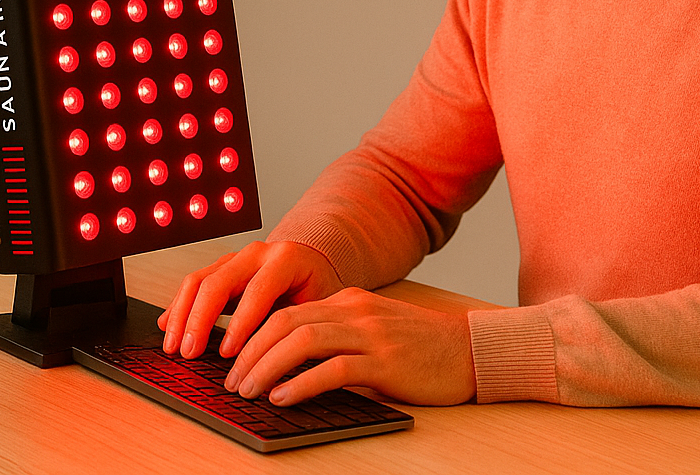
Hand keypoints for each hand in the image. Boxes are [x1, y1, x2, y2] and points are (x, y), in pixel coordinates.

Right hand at [158, 240, 343, 359]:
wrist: (314, 266)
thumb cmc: (316, 290)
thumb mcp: (316, 308)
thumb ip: (295, 326)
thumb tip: (275, 362)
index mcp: (286, 259)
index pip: (258, 289)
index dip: (241, 323)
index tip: (227, 353)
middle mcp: (257, 253)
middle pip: (220, 281)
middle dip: (200, 319)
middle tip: (190, 352)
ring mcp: (237, 258)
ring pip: (200, 279)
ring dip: (182, 314)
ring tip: (174, 345)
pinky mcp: (222, 268)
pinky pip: (194, 283)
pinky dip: (179, 306)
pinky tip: (169, 326)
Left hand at [223, 288, 476, 406]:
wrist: (469, 350)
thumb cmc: (419, 347)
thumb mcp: (372, 331)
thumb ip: (338, 336)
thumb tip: (289, 363)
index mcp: (348, 301)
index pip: (288, 311)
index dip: (254, 334)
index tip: (233, 359)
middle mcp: (355, 311)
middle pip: (287, 322)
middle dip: (251, 351)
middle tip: (230, 380)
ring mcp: (370, 334)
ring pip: (303, 340)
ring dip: (267, 366)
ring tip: (248, 390)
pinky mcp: (385, 362)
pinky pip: (334, 368)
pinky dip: (302, 383)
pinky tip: (283, 397)